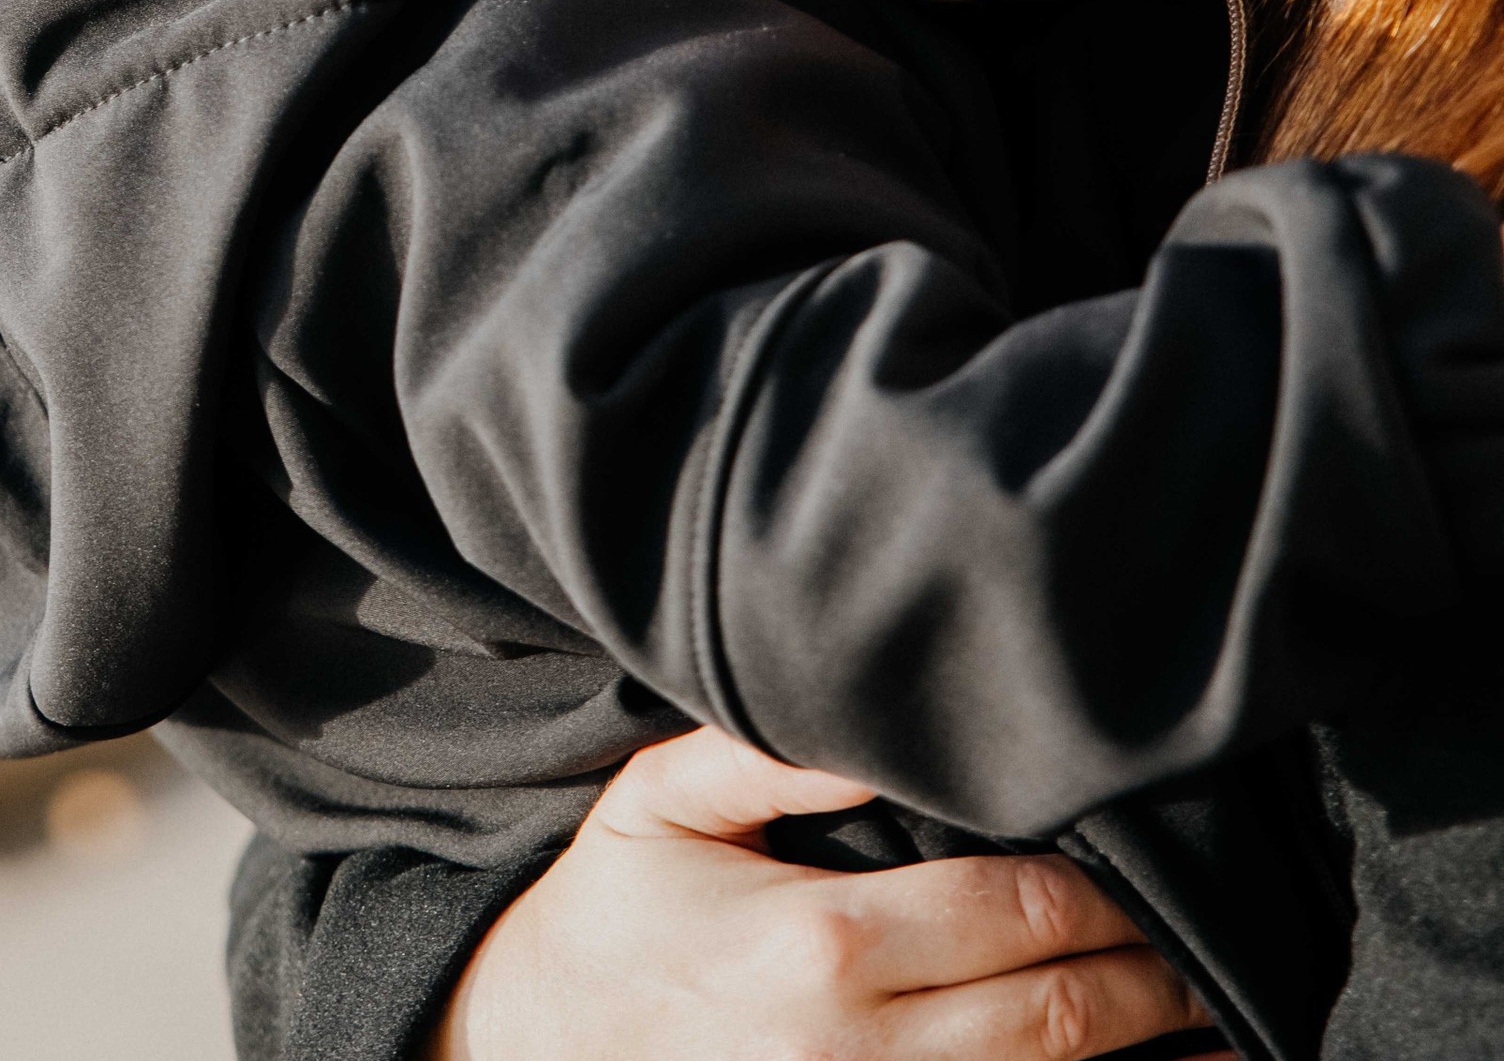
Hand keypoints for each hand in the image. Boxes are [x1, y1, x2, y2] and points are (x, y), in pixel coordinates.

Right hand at [430, 727, 1214, 1059]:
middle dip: (1154, 982)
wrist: (531, 1049)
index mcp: (825, 944)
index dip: (1105, 895)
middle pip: (1063, 1015)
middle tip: (1211, 947)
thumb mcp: (657, 805)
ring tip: (1215, 1029)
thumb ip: (763, 750)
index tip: (1149, 865)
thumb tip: (872, 718)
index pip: (1019, 912)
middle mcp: (865, 1052)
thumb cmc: (607, 918)